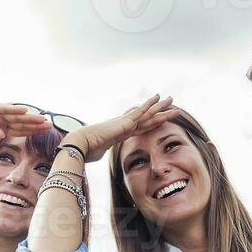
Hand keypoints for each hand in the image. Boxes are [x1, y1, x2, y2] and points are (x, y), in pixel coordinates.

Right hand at [0, 87, 50, 141]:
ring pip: (17, 116)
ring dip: (30, 118)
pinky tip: (26, 111)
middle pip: (21, 124)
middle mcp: (1, 118)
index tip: (42, 134)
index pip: (18, 131)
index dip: (30, 133)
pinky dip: (15, 110)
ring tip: (44, 119)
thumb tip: (2, 134)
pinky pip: (5, 108)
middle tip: (51, 126)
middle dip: (36, 126)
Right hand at [63, 94, 178, 162]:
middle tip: (170, 104)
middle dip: (159, 112)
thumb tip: (96, 154)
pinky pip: (140, 112)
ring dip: (160, 107)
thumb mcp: (98, 153)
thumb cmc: (85, 151)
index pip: (140, 128)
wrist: (79, 145)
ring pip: (148, 114)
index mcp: (120, 134)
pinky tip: (158, 97)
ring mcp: (125, 123)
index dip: (151, 123)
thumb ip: (102, 151)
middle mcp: (124, 126)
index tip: (159, 118)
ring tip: (171, 99)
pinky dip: (150, 104)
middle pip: (147, 119)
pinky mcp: (125, 122)